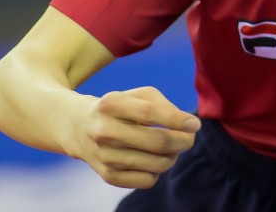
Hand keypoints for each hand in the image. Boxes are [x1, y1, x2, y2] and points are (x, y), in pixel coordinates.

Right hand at [68, 86, 200, 188]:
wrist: (80, 128)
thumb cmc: (122, 108)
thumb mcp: (139, 95)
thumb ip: (165, 105)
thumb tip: (188, 125)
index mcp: (111, 104)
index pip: (151, 113)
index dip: (178, 120)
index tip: (195, 124)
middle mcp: (104, 131)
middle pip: (158, 142)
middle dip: (183, 141)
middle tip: (189, 139)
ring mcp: (104, 156)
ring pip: (157, 164)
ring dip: (172, 157)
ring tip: (170, 148)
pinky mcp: (107, 176)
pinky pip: (148, 180)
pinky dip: (157, 171)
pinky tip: (152, 160)